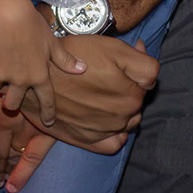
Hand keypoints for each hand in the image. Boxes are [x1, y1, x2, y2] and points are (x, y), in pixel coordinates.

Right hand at [0, 1, 85, 124]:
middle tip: (7, 91)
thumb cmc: (32, 24)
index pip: (47, 101)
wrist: (9, 12)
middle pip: (13, 105)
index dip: (48, 114)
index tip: (48, 123)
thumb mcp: (52, 42)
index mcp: (40, 75)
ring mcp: (4, 76)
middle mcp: (22, 80)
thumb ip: (65, 60)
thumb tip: (83, 69)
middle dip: (10, 102)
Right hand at [43, 35, 157, 149]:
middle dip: (128, 89)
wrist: (39, 77)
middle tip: (107, 75)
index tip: (120, 62)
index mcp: (131, 96)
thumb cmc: (76, 58)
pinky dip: (115, 134)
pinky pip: (113, 143)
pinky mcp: (87, 141)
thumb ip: (144, 65)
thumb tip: (152, 72)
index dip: (134, 69)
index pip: (147, 83)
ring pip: (126, 122)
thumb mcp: (115, 49)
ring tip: (102, 94)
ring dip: (121, 110)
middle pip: (137, 103)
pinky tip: (107, 120)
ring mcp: (104, 132)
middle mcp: (121, 118)